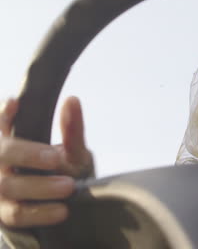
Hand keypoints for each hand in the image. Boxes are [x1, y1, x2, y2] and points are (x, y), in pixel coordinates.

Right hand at [0, 96, 92, 226]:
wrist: (62, 205)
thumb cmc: (63, 170)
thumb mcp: (71, 150)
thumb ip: (71, 129)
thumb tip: (72, 100)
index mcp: (12, 138)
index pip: (1, 122)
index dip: (3, 114)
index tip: (14, 103)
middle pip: (2, 152)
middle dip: (27, 154)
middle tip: (55, 159)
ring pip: (8, 186)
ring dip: (40, 187)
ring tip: (69, 186)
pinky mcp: (3, 213)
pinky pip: (17, 214)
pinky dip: (40, 212)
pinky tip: (62, 210)